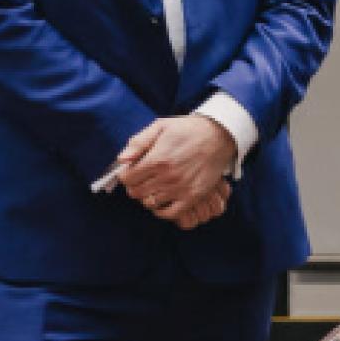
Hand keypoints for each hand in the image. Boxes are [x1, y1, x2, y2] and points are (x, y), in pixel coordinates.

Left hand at [116, 115, 237, 222]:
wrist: (218, 136)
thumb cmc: (187, 129)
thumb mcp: (160, 126)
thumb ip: (138, 142)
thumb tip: (121, 159)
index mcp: (157, 159)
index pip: (127, 178)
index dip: (126, 174)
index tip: (131, 171)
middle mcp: (167, 176)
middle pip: (136, 193)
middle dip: (134, 186)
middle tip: (141, 179)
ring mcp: (181, 188)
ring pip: (150, 203)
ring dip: (147, 196)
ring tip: (152, 187)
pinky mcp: (193, 196)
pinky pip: (170, 213)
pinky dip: (162, 210)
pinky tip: (162, 201)